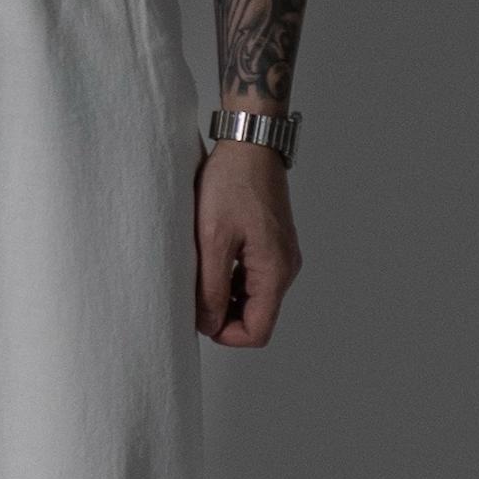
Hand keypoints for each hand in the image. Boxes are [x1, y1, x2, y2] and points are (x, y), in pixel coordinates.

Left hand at [195, 138, 300, 346]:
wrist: (250, 144)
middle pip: (257, 316)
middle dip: (224, 315)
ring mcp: (281, 255)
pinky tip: (211, 258)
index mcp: (275, 271)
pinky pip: (253, 277)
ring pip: (253, 298)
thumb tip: (208, 325)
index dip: (227, 335)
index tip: (199, 317)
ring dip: (225, 295)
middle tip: (193, 291)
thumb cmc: (232, 183)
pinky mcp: (273, 244)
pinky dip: (231, 278)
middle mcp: (285, 267)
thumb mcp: (212, 239)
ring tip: (200, 270)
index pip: (258, 331)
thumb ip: (210, 288)